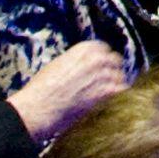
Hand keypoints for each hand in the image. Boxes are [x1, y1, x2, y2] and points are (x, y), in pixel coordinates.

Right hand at [5, 41, 130, 144]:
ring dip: (114, 85)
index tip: (102, 67)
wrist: (37, 109)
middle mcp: (96, 59)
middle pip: (115, 61)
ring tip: (107, 95)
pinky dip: (118, 96)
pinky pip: (121, 91)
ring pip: (119, 77)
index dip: (103, 59)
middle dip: (111, 70)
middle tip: (107, 81)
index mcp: (83, 50)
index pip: (104, 49)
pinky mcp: (106, 92)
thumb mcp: (58, 65)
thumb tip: (85, 65)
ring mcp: (103, 75)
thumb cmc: (41, 90)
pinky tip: (111, 102)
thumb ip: (75, 61)